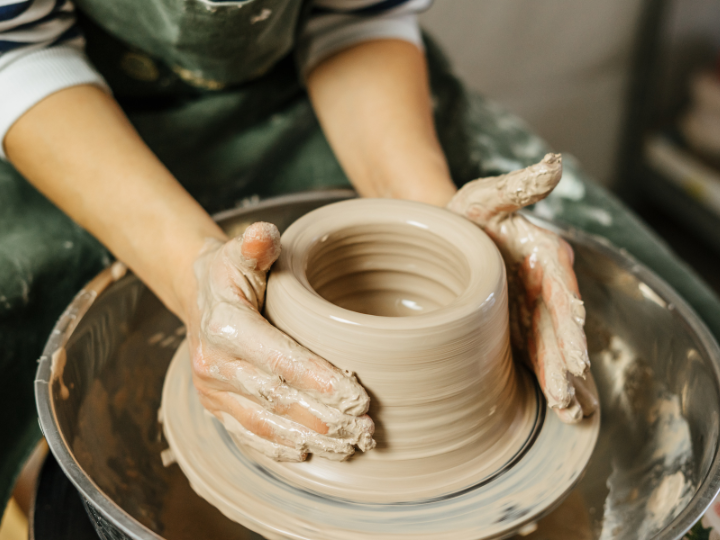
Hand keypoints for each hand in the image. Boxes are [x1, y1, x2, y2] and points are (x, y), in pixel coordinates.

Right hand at [187, 223, 375, 460]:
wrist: (198, 297)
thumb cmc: (231, 273)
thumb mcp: (241, 250)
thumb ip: (256, 244)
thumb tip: (264, 235)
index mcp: (225, 326)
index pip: (279, 360)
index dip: (319, 380)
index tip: (358, 397)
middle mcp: (213, 364)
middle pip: (277, 399)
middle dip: (324, 418)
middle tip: (364, 428)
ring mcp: (212, 391)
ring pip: (265, 424)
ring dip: (310, 439)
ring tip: (349, 446)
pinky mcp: (216, 407)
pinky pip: (247, 435)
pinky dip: (279, 449)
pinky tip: (310, 454)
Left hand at [448, 154, 598, 422]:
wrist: (446, 230)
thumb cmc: (466, 212)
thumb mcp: (487, 195)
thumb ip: (519, 185)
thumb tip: (554, 166)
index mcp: (544, 253)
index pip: (562, 290)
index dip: (570, 322)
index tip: (576, 353)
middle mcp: (545, 284)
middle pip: (559, 327)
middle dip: (566, 363)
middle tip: (568, 396)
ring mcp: (531, 308)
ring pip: (550, 346)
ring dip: (560, 379)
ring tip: (569, 412)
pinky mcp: (515, 325)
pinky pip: (533, 353)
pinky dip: (545, 377)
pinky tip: (555, 406)